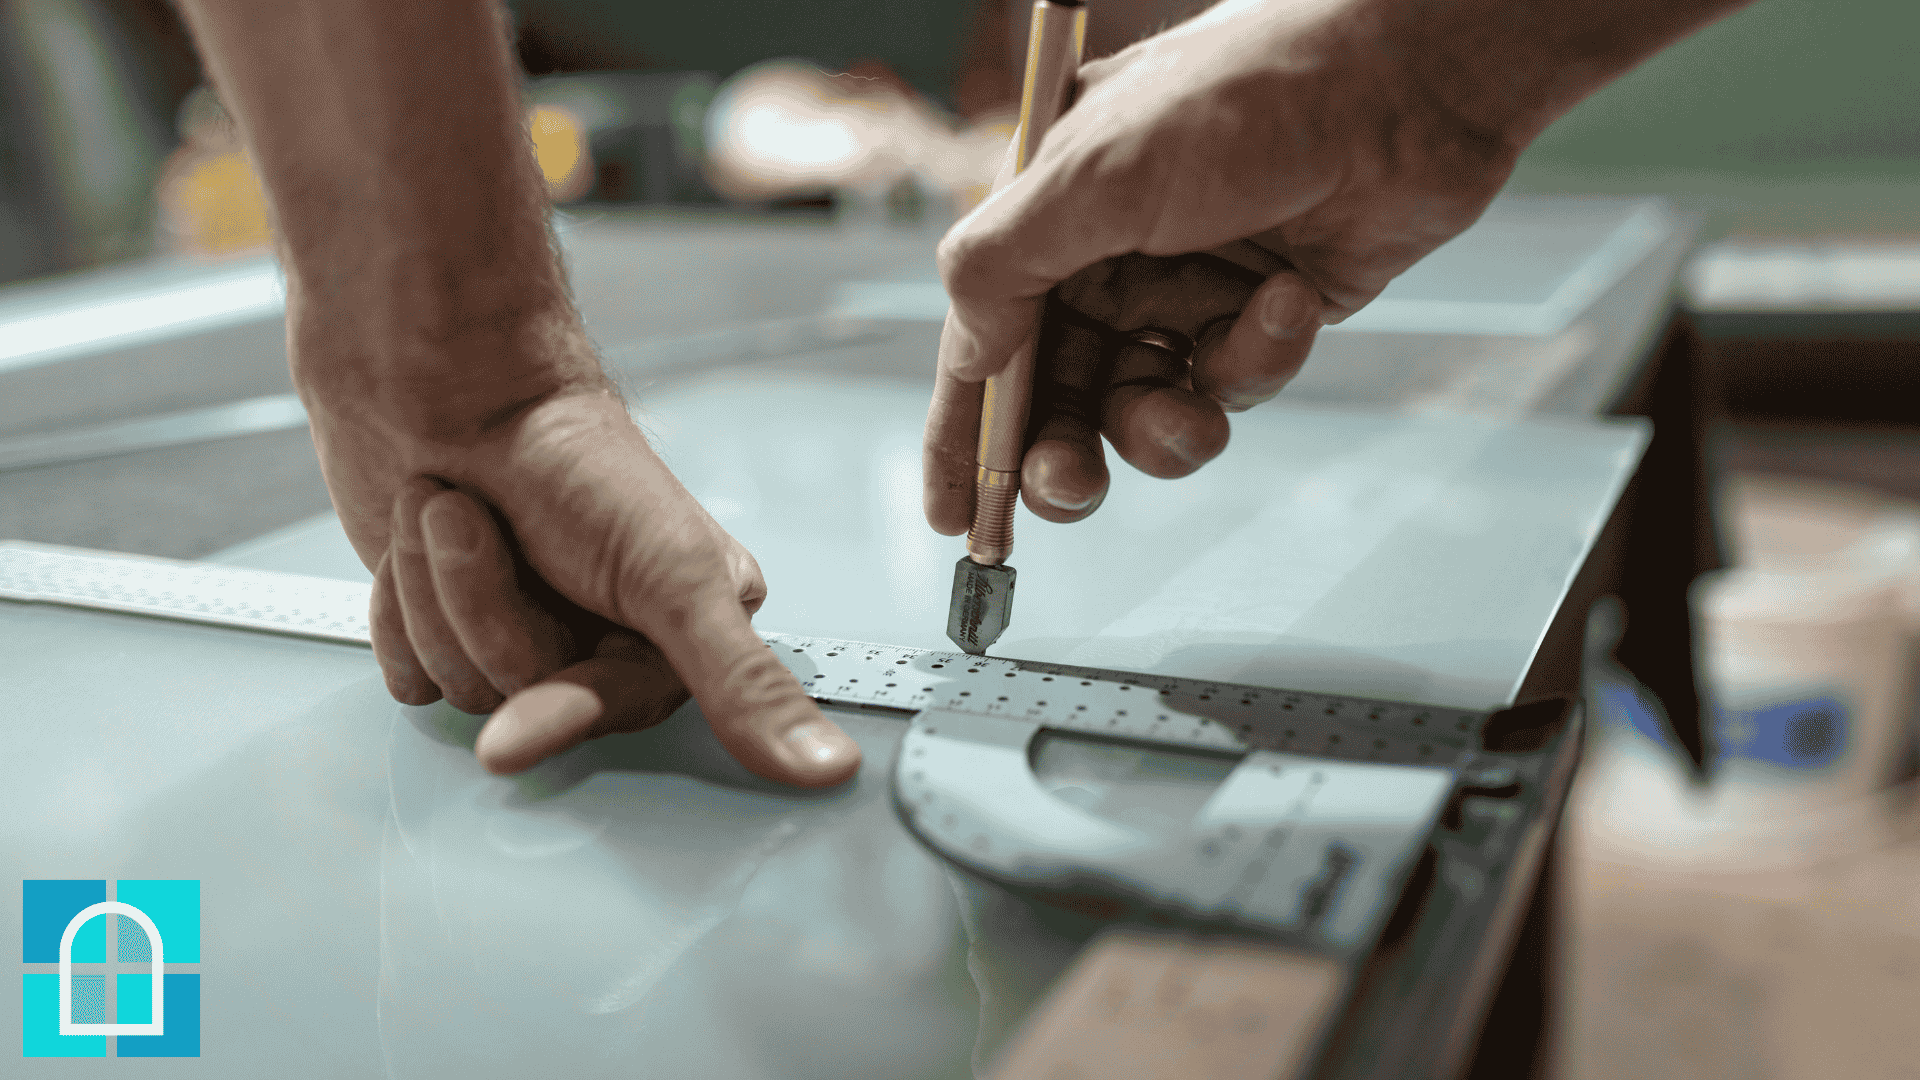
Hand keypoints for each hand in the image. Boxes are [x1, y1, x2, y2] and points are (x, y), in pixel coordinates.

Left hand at [300, 315, 861, 786]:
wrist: (441, 375)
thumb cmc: (564, 448)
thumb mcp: (674, 573)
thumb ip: (744, 682)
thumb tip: (828, 766)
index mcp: (684, 626)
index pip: (620, 712)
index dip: (559, 710)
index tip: (512, 737)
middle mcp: (605, 639)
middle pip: (523, 701)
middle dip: (484, 608)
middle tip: (482, 523)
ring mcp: (522, 634)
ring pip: (459, 688)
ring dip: (436, 589)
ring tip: (452, 511)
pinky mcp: (447, 627)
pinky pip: (408, 677)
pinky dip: (399, 607)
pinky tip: (417, 548)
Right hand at [924, 0, 1522, 531]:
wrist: (1407, 81)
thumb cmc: (1243, 98)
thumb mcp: (1093, 176)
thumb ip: (1003, 268)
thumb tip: (964, 353)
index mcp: (1048, 218)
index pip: (981, 341)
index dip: (963, 434)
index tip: (956, 515)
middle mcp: (1109, 259)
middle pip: (1057, 398)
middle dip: (1058, 454)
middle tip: (1070, 487)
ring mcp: (1187, 291)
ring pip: (1143, 410)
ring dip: (1162, 426)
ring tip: (1191, 412)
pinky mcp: (1263, 317)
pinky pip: (1232, 382)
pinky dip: (1257, 358)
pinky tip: (1287, 299)